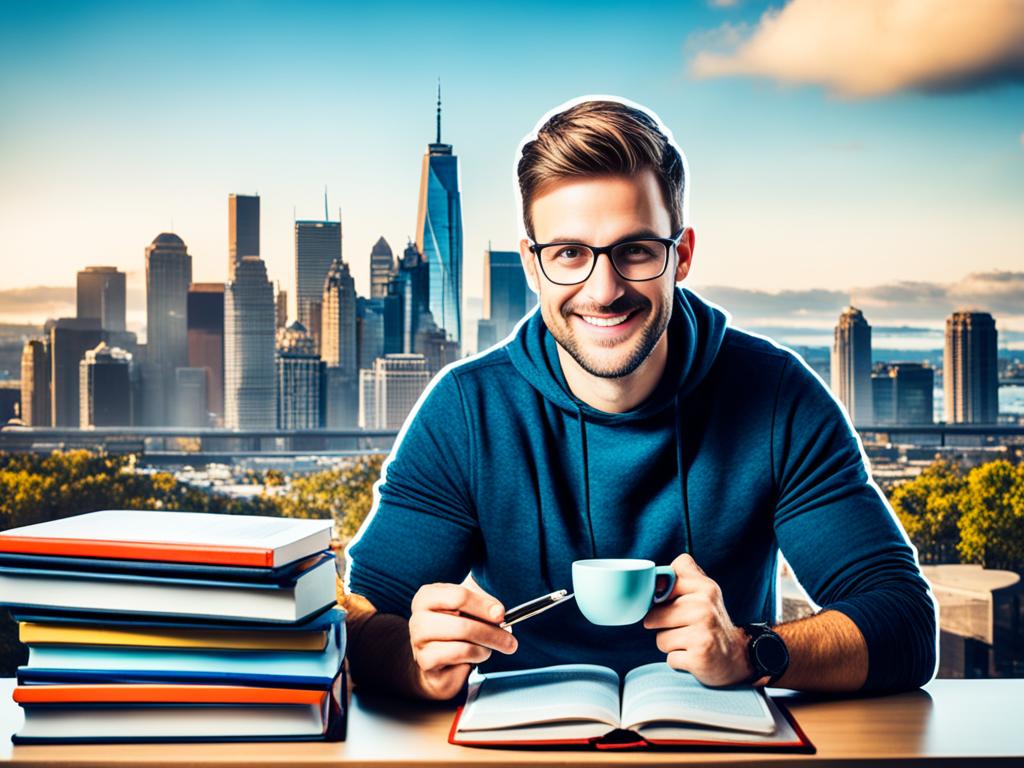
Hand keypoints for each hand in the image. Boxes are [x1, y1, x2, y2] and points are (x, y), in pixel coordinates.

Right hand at [408, 582, 517, 699]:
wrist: (437, 659)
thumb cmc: (455, 628)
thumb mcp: (467, 609)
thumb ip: (482, 605)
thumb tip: (499, 612)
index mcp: (427, 596)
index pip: (459, 596)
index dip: (484, 606)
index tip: (501, 614)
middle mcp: (418, 617)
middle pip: (463, 624)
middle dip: (492, 633)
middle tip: (509, 640)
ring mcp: (419, 641)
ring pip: (463, 643)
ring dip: (485, 647)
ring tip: (489, 648)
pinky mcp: (425, 662)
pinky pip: (459, 657)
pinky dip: (474, 657)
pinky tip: (475, 657)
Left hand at [643, 553, 756, 686]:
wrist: (735, 656)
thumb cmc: (709, 622)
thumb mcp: (702, 592)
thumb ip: (680, 575)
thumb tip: (652, 575)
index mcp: (704, 587)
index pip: (663, 580)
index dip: (659, 595)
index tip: (671, 602)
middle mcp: (705, 607)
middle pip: (654, 616)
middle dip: (663, 626)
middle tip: (685, 627)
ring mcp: (703, 632)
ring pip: (660, 639)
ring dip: (671, 645)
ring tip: (690, 642)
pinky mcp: (700, 656)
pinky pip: (670, 658)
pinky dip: (679, 661)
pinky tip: (694, 655)